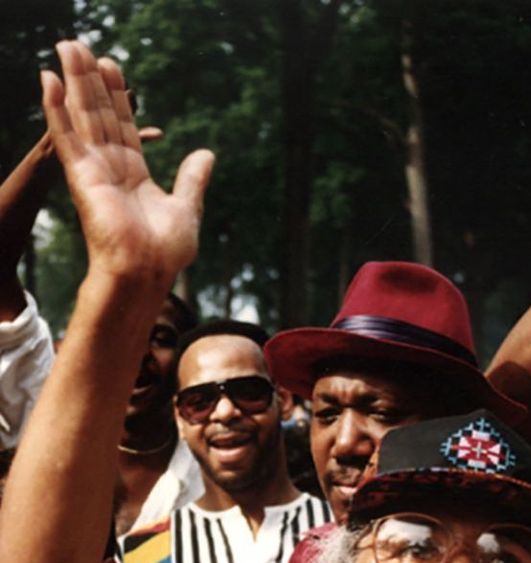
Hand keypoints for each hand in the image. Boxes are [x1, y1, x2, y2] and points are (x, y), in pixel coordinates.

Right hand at [41, 40, 212, 283]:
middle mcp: (111, 169)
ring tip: (67, 45)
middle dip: (91, 79)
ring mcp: (94, 170)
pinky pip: (65, 135)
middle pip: (99, 114)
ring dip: (74, 80)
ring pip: (82, 116)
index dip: (118, 96)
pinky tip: (48, 80)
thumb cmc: (165, 252)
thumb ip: (192, 180)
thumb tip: (206, 154)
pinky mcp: (81, 175)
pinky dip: (56, 108)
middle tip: (81, 45)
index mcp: (134, 176)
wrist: (146, 272)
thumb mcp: (187, 208)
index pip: (123, 126)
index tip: (112, 66)